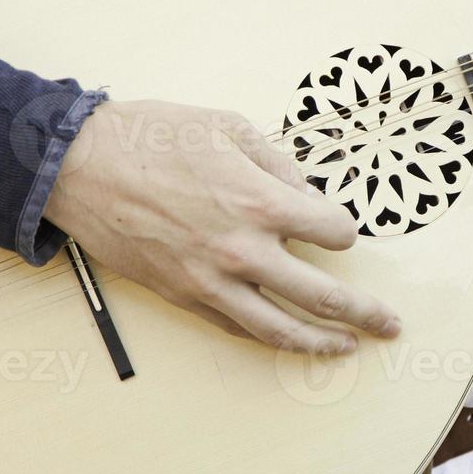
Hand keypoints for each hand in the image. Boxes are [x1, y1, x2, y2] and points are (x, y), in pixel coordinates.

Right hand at [44, 100, 400, 352]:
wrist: (81, 166)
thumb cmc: (152, 138)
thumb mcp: (226, 126)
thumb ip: (277, 161)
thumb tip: (305, 191)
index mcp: (260, 202)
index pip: (333, 231)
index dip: (343, 228)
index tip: (338, 226)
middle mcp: (243, 250)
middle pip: (324, 295)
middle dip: (365, 312)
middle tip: (391, 324)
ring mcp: (212, 281)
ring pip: (281, 328)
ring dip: (322, 342)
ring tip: (349, 347)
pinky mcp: (184, 296)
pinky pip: (237, 326)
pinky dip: (268, 336)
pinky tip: (287, 337)